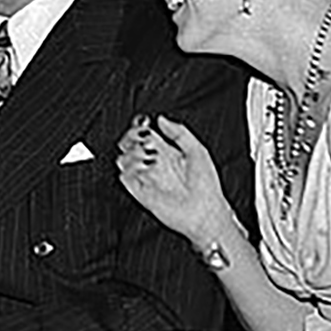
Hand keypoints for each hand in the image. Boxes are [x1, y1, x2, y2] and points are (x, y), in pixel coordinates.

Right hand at [117, 115, 235, 246]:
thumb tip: (161, 119)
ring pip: (124, 159)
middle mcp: (155, 164)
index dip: (140, 128)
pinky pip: (125, 177)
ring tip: (149, 157)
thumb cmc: (206, 185)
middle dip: (132, 137)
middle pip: (130, 144)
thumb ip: (179, 132)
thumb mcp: (198, 150)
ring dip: (133, 154)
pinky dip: (130, 169)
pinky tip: (144, 168)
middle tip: (144, 140)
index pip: (145, 135)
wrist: (205, 211)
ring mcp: (147, 178)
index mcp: (167, 153)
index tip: (144, 126)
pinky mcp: (141, 193)